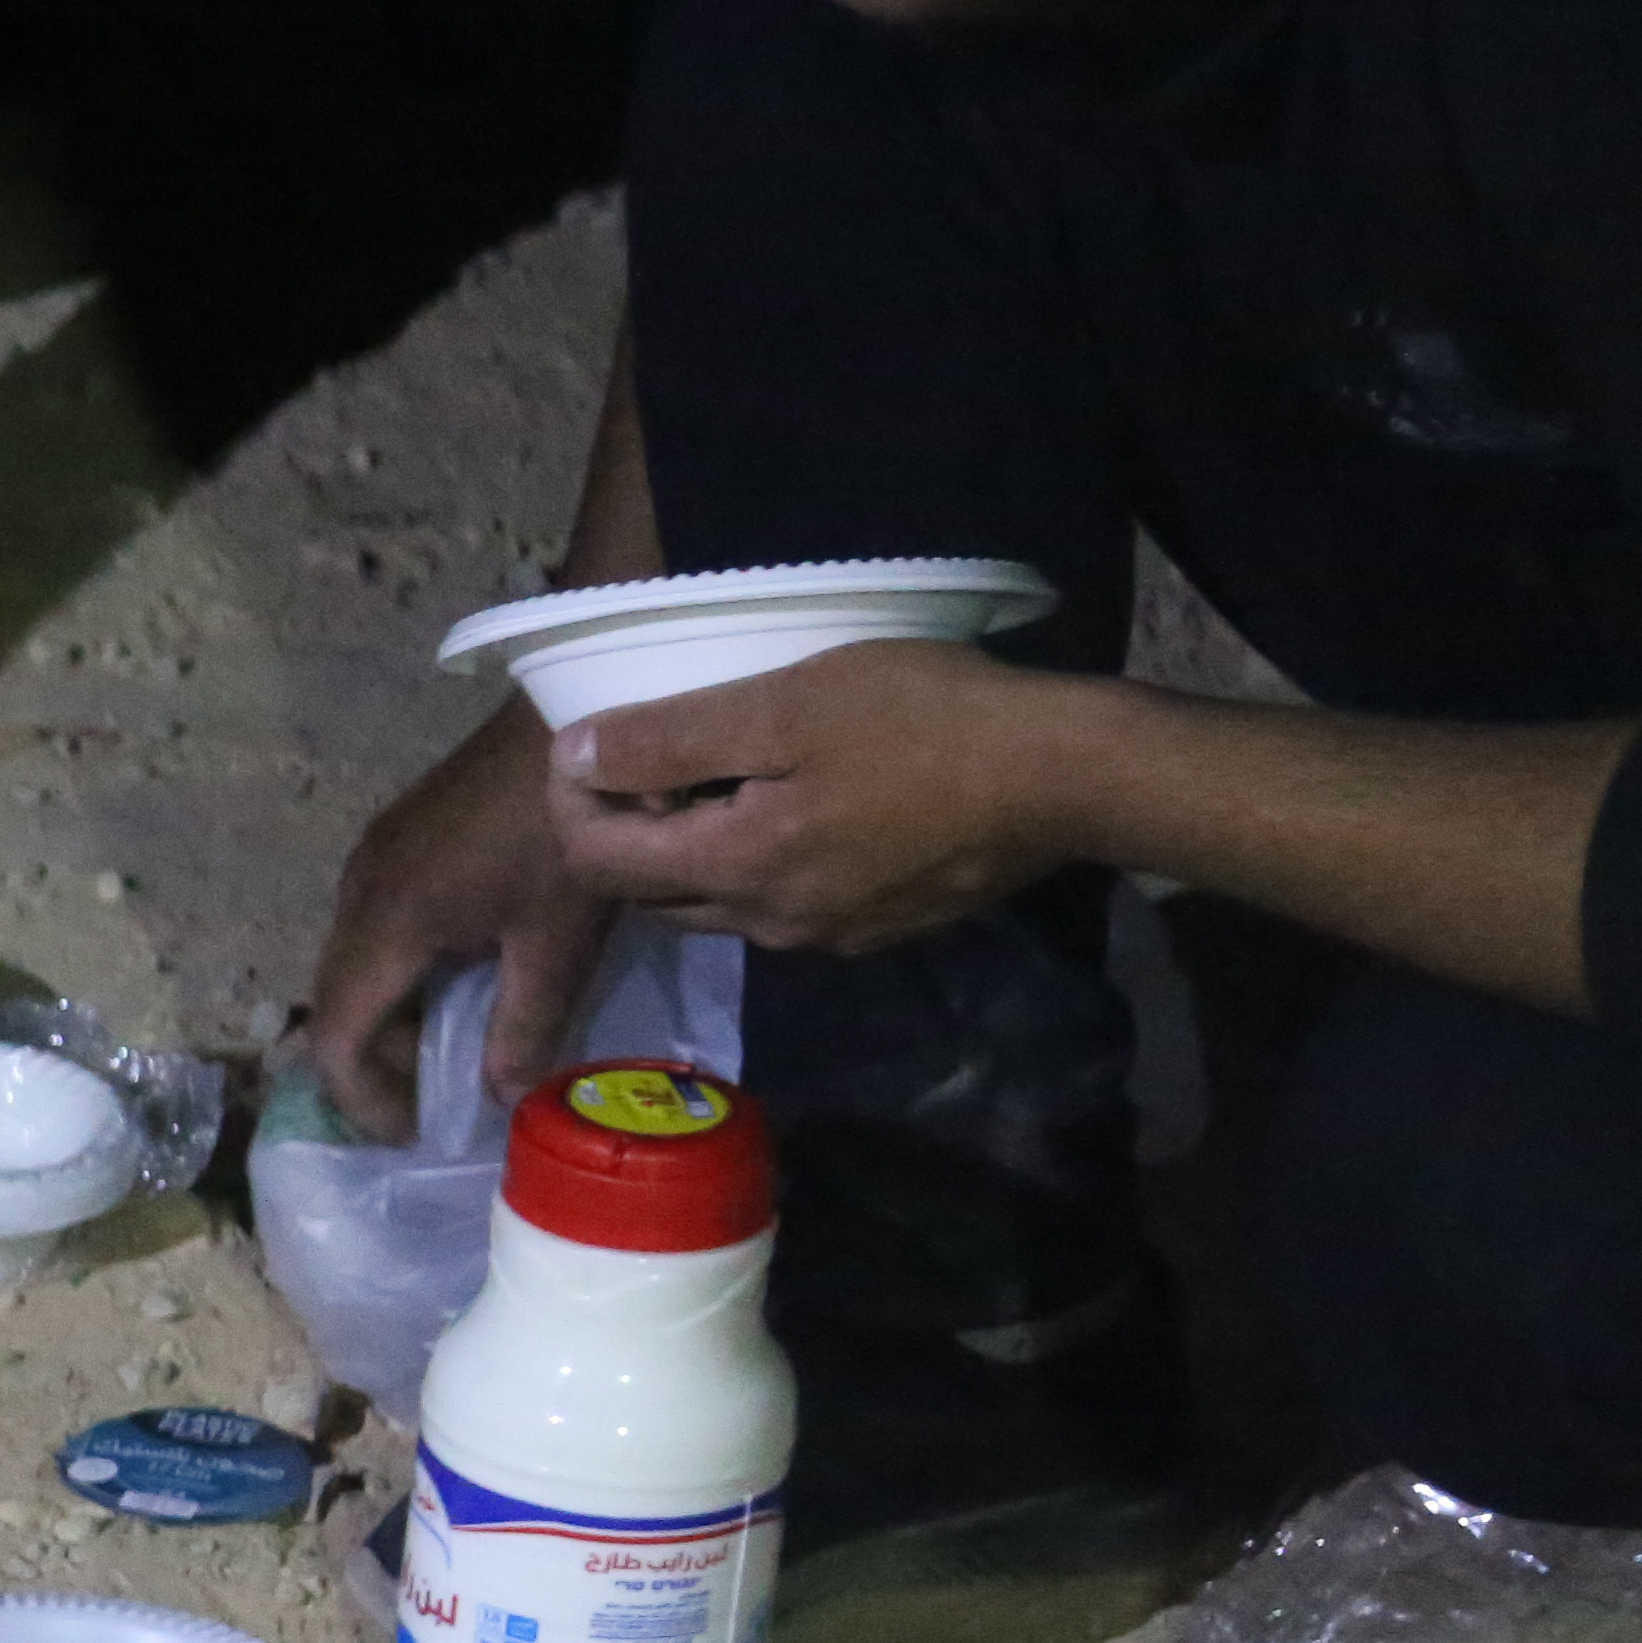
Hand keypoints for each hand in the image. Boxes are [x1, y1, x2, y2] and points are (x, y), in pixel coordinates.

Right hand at [310, 699, 613, 1139]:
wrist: (578, 712)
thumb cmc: (566, 831)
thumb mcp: (557, 943)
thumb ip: (524, 1029)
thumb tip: (501, 1102)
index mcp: (388, 923)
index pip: (340, 1033)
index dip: (363, 1097)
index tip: (407, 1134)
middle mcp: (359, 890)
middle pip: (337, 998)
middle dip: (372, 1061)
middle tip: (427, 1104)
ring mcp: (375, 857)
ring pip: (354, 960)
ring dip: (386, 1014)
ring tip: (443, 1050)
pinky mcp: (401, 837)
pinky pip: (375, 924)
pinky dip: (398, 972)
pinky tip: (454, 981)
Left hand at [545, 639, 1092, 955]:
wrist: (1067, 777)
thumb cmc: (926, 724)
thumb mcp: (788, 706)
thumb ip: (673, 739)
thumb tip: (575, 758)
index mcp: (736, 870)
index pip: (598, 862)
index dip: (574, 803)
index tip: (593, 744)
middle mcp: (769, 924)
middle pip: (650, 892)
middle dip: (628, 829)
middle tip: (661, 753)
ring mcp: (827, 936)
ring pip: (717, 902)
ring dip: (693, 848)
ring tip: (729, 771)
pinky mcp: (875, 929)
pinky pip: (783, 903)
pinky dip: (759, 860)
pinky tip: (800, 801)